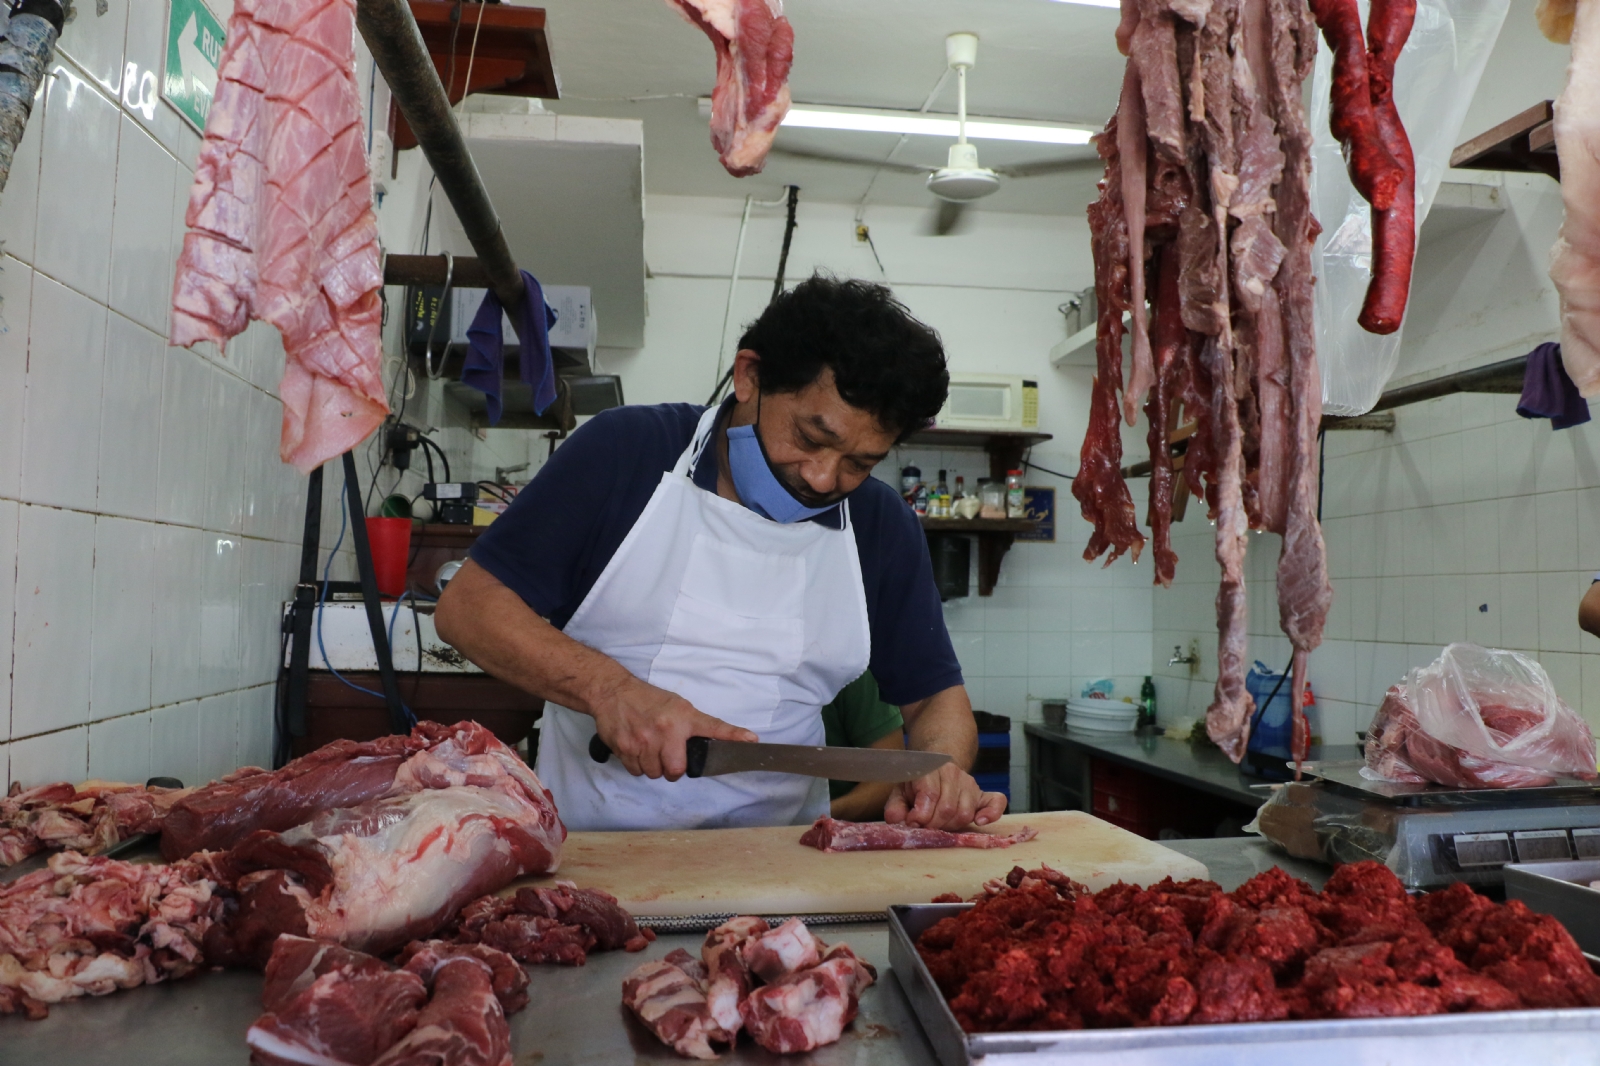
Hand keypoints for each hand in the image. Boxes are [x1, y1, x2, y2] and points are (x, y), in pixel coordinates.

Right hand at [590, 676, 756, 779]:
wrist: (613, 692)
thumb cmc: (648, 700)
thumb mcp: (677, 706)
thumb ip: (693, 725)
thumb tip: (714, 742)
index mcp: (683, 718)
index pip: (714, 727)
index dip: (734, 736)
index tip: (752, 741)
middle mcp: (665, 730)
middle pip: (676, 770)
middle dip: (673, 769)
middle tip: (669, 756)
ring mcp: (643, 741)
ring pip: (654, 773)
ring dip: (654, 767)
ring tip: (650, 750)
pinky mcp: (624, 748)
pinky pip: (636, 771)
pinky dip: (637, 766)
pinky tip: (637, 750)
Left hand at [882, 763, 1007, 829]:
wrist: (936, 766)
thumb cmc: (917, 783)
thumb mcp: (900, 792)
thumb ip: (896, 808)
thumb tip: (900, 822)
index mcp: (930, 769)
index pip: (930, 794)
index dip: (921, 815)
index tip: (913, 823)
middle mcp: (953, 774)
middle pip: (947, 808)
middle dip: (934, 824)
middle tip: (925, 827)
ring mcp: (970, 785)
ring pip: (965, 813)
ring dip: (951, 826)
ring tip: (940, 825)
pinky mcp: (983, 795)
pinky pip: (996, 802)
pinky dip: (991, 813)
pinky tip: (980, 821)